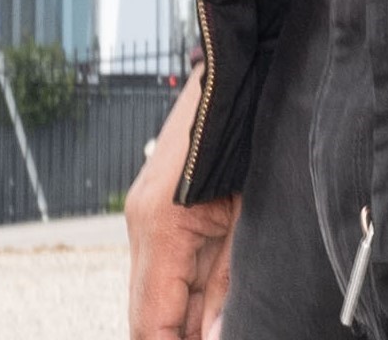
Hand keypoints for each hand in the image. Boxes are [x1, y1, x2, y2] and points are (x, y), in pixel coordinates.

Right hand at [125, 74, 235, 339]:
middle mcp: (139, 224)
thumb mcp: (248, 221)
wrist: (234, 74)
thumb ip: (226, 288)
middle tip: (219, 335)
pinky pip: (162, 270)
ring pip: (152, 296)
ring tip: (221, 323)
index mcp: (160, 228)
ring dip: (181, 322)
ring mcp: (143, 215)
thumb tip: (212, 339)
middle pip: (145, 316)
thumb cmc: (248, 137)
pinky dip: (183, 297)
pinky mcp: (155, 211)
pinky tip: (211, 309)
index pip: (149, 325)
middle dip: (176, 337)